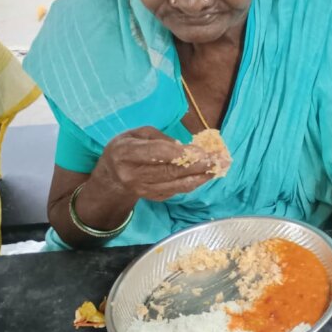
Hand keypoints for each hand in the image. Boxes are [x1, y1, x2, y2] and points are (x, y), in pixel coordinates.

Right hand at [93, 126, 216, 202]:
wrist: (111, 178)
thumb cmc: (126, 149)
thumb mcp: (136, 134)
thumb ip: (159, 138)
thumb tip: (184, 147)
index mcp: (126, 153)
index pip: (157, 154)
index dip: (181, 153)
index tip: (202, 151)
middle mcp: (132, 174)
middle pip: (170, 171)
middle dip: (198, 165)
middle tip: (220, 159)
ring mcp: (143, 190)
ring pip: (177, 185)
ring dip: (202, 176)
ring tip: (220, 167)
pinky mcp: (153, 198)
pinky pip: (177, 191)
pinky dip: (194, 183)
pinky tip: (208, 174)